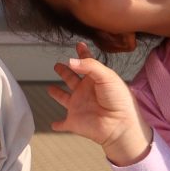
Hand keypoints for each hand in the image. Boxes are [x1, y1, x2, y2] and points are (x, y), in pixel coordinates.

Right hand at [47, 42, 151, 165]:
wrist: (119, 124)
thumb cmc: (119, 100)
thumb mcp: (107, 76)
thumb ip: (89, 66)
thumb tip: (70, 61)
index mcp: (95, 80)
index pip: (87, 63)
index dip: (83, 54)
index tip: (79, 45)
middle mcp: (85, 92)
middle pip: (72, 78)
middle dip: (65, 72)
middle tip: (58, 65)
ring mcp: (79, 106)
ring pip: (64, 98)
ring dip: (57, 94)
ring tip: (50, 89)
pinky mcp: (73, 121)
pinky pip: (63, 124)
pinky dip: (58, 125)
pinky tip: (54, 125)